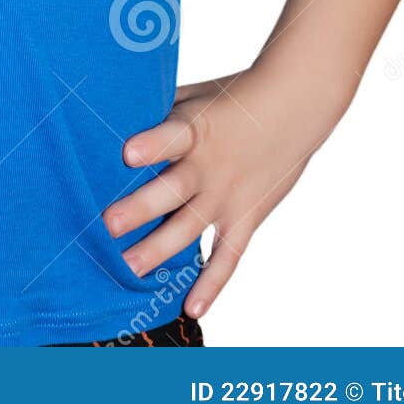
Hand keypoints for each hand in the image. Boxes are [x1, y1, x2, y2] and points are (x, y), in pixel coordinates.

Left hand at [102, 66, 344, 318]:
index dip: (152, 145)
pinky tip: (191, 308)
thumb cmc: (233, 97)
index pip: (174, 136)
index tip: (127, 154)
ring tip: (129, 267)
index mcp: (196, 128)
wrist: (294, 106)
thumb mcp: (196, 95)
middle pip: (174, 190)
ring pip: (191, 227)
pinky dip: (212, 284)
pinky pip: (229, 256)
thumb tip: (112, 108)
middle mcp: (210, 165)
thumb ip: (159, 108)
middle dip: (141, 208)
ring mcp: (228, 195)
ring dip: (161, 249)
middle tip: (109, 225)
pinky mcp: (246, 216)